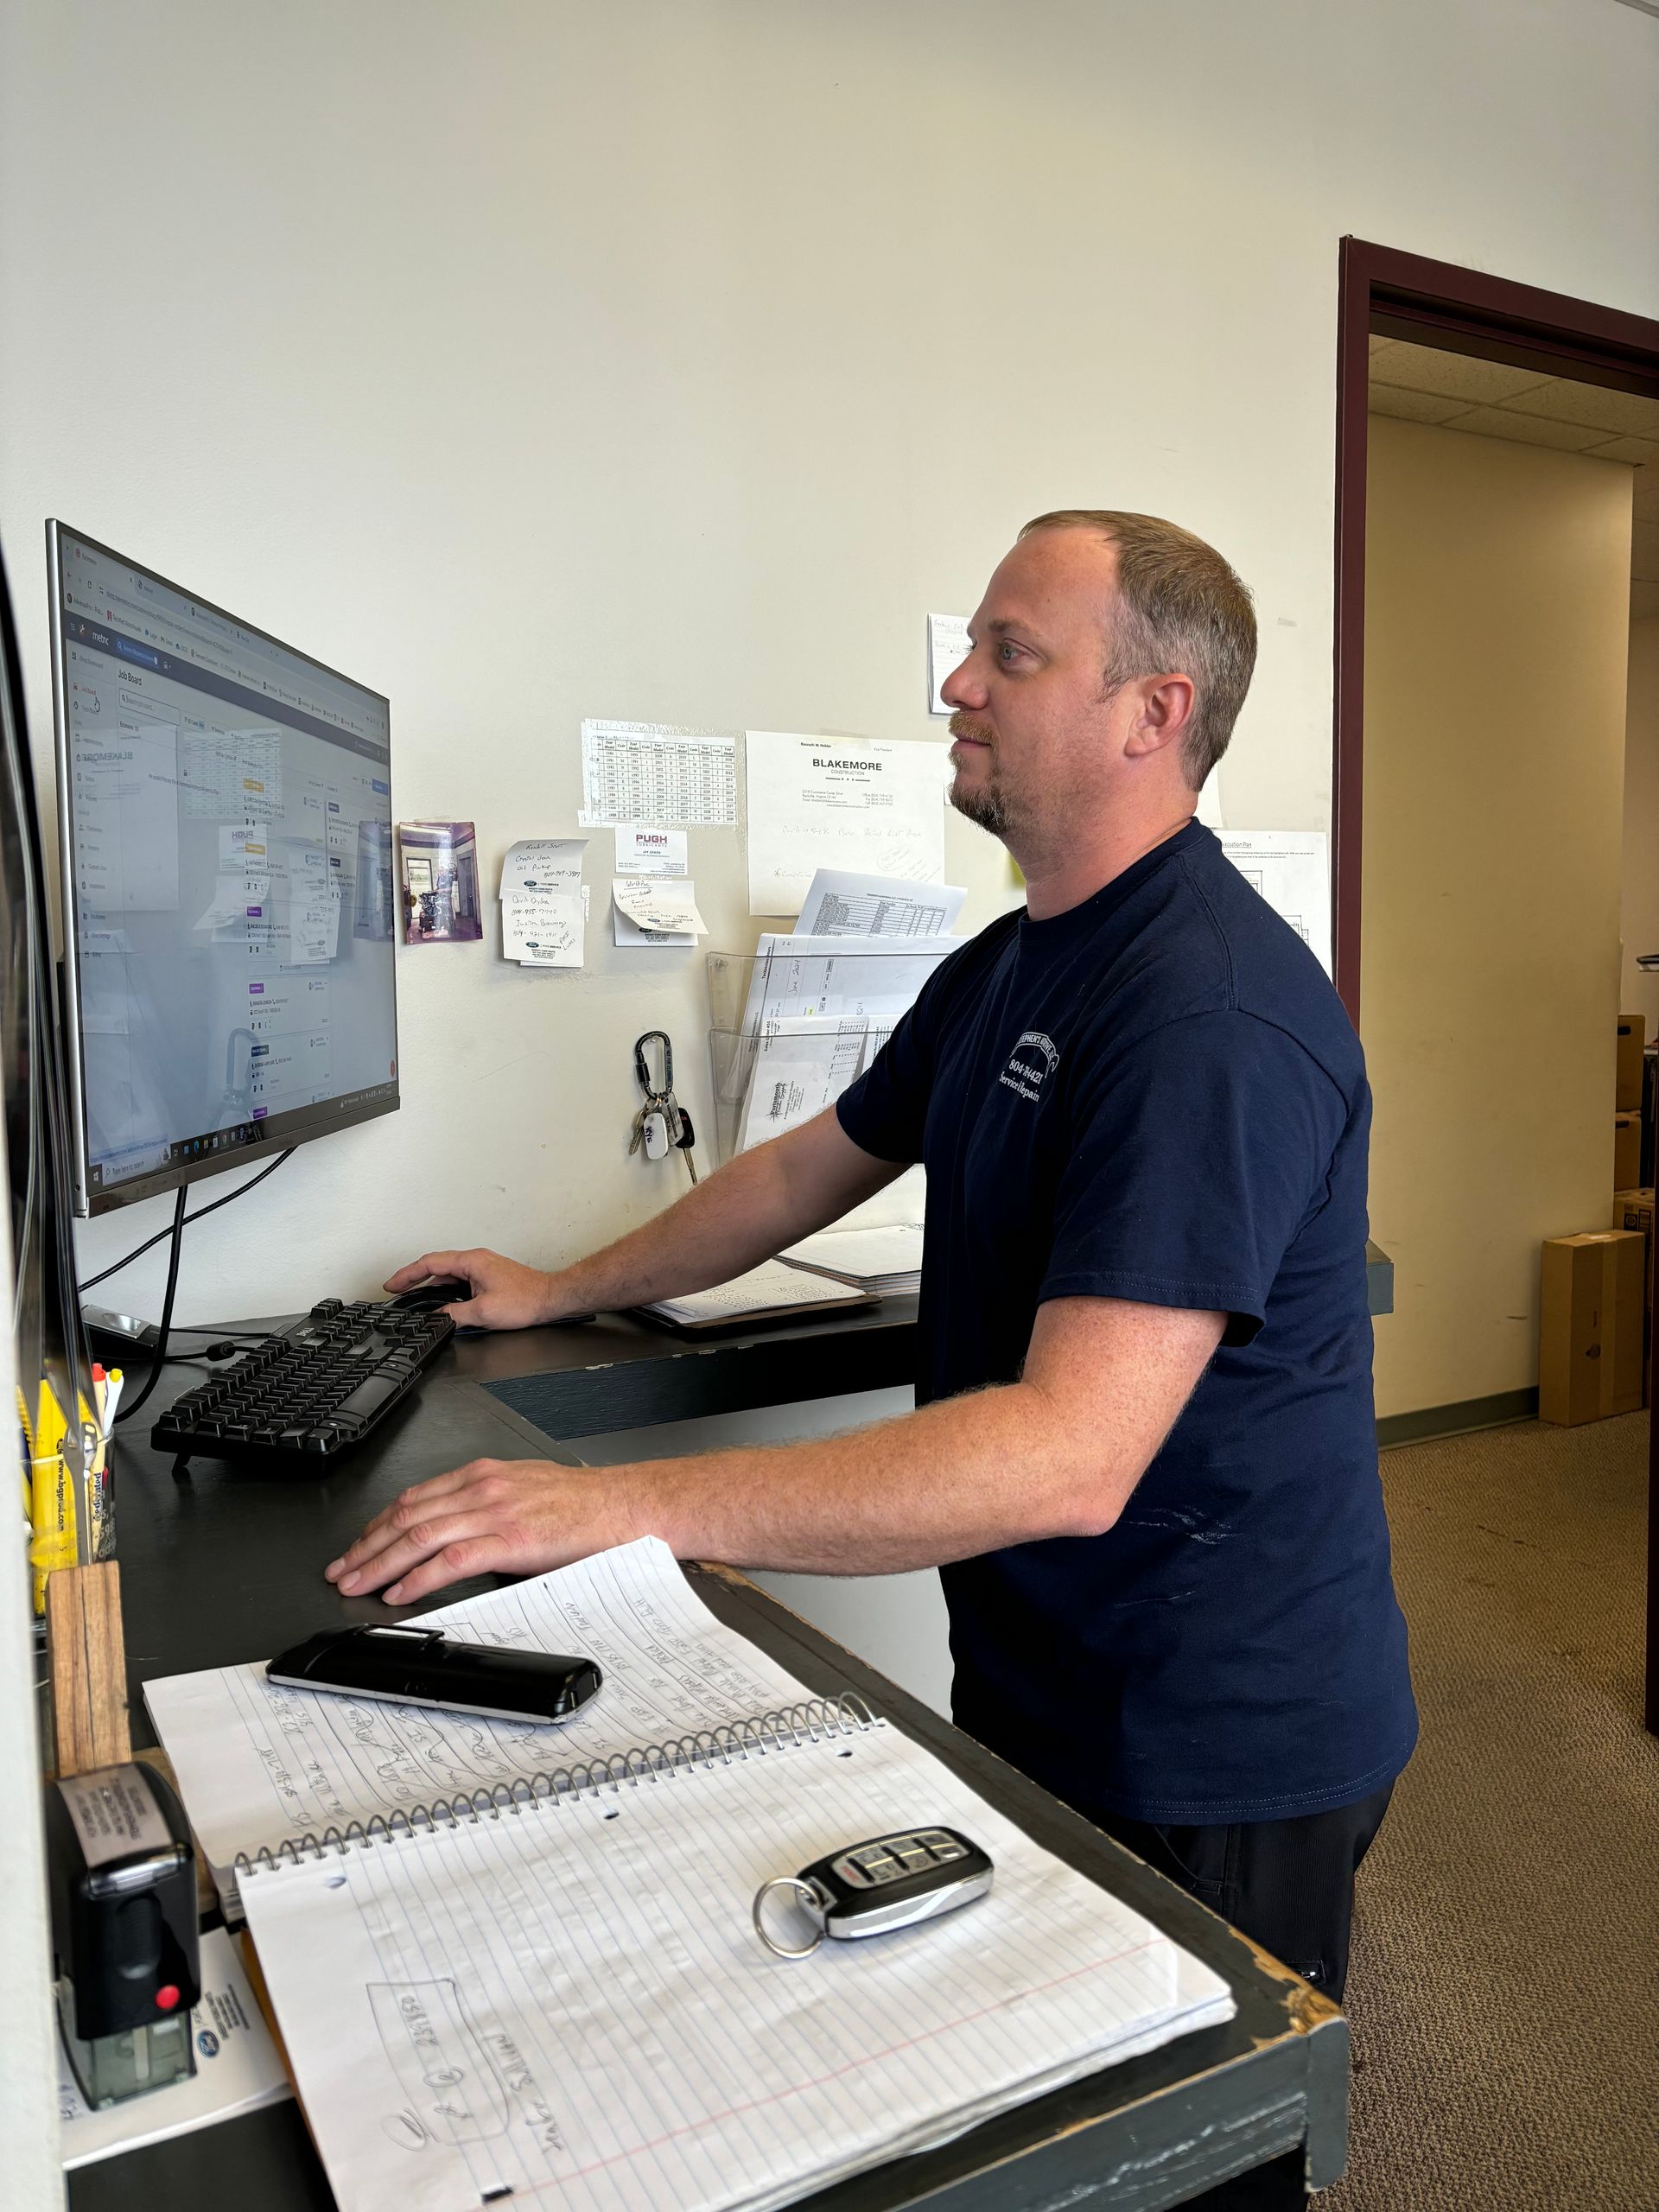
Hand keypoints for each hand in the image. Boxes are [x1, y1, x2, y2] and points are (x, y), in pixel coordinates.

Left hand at [325, 1458, 645, 1605]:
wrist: (625, 1506)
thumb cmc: (584, 1505)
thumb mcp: (525, 1490)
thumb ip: (487, 1506)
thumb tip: (457, 1533)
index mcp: (483, 1474)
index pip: (415, 1497)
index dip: (379, 1523)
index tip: (359, 1544)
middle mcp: (482, 1487)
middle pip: (407, 1515)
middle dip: (366, 1545)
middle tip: (341, 1569)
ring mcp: (494, 1512)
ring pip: (420, 1535)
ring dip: (380, 1563)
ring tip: (357, 1584)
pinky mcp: (510, 1540)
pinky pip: (451, 1559)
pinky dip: (419, 1577)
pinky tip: (400, 1592)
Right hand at [383, 1248, 562, 1329]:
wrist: (550, 1298)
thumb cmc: (526, 1300)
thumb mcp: (484, 1312)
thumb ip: (455, 1314)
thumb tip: (437, 1318)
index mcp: (471, 1261)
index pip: (430, 1263)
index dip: (407, 1274)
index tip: (392, 1284)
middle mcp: (475, 1260)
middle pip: (436, 1265)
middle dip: (413, 1277)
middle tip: (396, 1290)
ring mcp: (482, 1267)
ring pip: (448, 1273)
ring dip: (429, 1284)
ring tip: (413, 1297)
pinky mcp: (488, 1277)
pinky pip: (459, 1279)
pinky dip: (445, 1288)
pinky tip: (441, 1302)